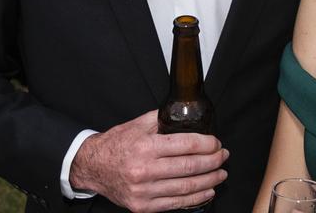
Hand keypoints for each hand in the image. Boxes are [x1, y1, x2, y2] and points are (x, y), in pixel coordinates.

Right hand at [69, 110, 227, 211]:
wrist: (92, 167)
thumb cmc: (116, 145)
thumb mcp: (136, 125)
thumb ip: (162, 119)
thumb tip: (186, 113)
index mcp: (145, 146)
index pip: (185, 145)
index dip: (207, 144)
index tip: (216, 143)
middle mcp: (144, 170)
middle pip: (189, 167)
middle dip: (213, 161)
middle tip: (223, 156)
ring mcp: (143, 191)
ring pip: (186, 187)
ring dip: (209, 180)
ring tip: (220, 173)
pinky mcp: (143, 206)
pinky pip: (175, 204)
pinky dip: (195, 198)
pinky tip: (207, 191)